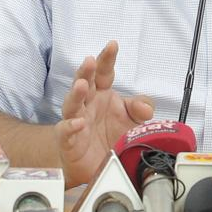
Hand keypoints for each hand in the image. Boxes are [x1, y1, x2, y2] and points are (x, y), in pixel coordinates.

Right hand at [55, 40, 153, 186]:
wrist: (98, 167)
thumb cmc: (112, 136)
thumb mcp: (132, 121)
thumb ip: (140, 109)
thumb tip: (145, 108)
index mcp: (102, 94)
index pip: (103, 72)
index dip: (107, 58)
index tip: (113, 44)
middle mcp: (87, 104)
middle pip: (84, 83)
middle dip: (86, 71)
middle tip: (90, 60)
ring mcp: (75, 121)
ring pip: (72, 104)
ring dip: (76, 94)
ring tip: (82, 85)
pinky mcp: (68, 141)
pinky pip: (66, 131)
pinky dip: (71, 126)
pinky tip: (79, 123)